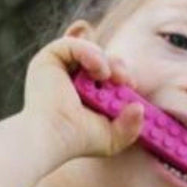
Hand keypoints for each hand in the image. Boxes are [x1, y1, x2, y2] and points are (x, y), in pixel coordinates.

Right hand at [20, 36, 144, 159]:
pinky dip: (90, 52)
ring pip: (88, 50)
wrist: (55, 136)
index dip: (119, 73)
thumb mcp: (112, 137)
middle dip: (117, 65)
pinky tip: (98, 71)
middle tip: (125, 80)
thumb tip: (139, 108)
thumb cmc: (77, 141)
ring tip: (108, 77)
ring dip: (106, 60)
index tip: (131, 85)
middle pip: (99, 58)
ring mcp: (57, 69)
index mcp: (81, 94)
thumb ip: (130, 127)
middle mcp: (68, 80)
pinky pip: (73, 44)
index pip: (104, 73)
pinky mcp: (48, 60)